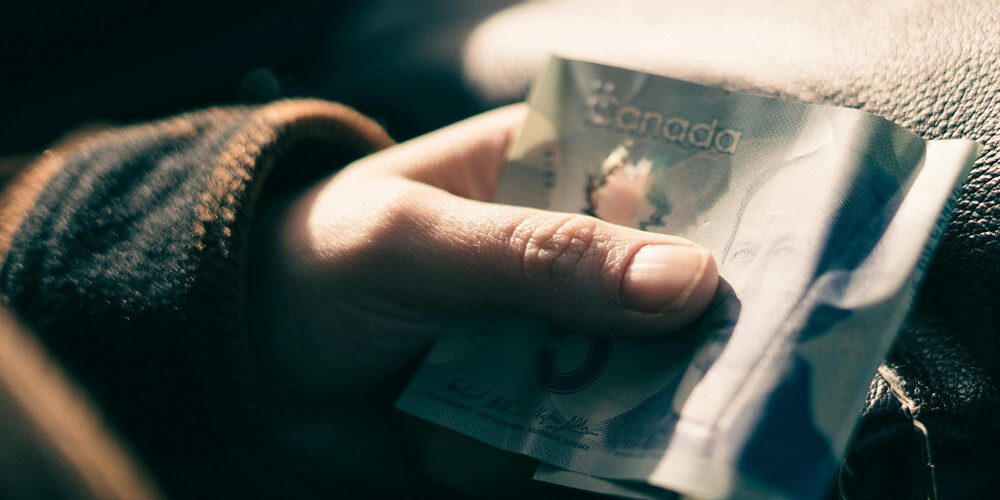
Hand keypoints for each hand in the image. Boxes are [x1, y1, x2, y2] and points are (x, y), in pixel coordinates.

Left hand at [247, 104, 718, 494]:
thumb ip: (536, 257)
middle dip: (697, 338)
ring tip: (614, 437)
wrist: (231, 369)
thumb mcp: (412, 244)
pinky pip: (580, 440)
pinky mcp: (525, 413)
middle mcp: (560, 257)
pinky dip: (577, 462)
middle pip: (665, 295)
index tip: (791, 258)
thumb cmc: (309, 266)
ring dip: (637, 415)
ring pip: (634, 378)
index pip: (661, 180)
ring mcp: (547, 341)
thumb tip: (686, 279)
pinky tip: (536, 464)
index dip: (728, 214)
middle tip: (749, 379)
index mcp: (540, 171)